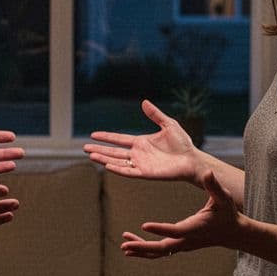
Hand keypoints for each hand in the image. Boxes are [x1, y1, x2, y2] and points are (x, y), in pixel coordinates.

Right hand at [83, 100, 198, 182]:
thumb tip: (144, 102)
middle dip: (99, 150)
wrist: (192, 159)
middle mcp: (138, 154)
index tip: (92, 134)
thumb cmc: (182, 143)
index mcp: (141, 142)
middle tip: (84, 148)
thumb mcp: (168, 124)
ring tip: (91, 156)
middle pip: (113, 152)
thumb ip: (155, 115)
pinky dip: (118, 169)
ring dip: (104, 159)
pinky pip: (129, 171)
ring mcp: (141, 164)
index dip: (106, 137)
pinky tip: (107, 165)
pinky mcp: (146, 173)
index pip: (119, 139)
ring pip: (117, 162)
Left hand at [120, 169, 239, 257]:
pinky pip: (160, 252)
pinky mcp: (180, 246)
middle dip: (143, 247)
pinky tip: (131, 248)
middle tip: (125, 245)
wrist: (232, 232)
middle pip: (163, 248)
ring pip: (159, 253)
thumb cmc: (227, 212)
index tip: (144, 226)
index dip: (160, 229)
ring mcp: (183, 245)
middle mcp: (187, 240)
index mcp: (195, 228)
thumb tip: (208, 172)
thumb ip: (214, 185)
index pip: (175, 231)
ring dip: (141, 250)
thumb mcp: (223, 197)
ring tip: (123, 245)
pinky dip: (145, 250)